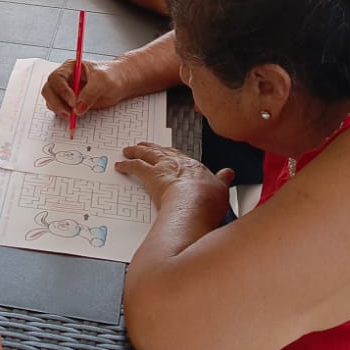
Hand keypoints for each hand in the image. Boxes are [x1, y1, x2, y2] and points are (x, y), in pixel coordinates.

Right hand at [41, 58, 127, 118]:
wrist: (119, 83)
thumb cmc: (111, 76)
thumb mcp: (102, 81)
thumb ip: (90, 93)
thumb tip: (78, 108)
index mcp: (70, 68)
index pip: (57, 78)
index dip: (62, 90)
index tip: (72, 101)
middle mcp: (65, 79)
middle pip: (49, 89)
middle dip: (56, 102)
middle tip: (68, 113)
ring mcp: (65, 91)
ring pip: (51, 100)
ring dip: (58, 109)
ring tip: (72, 116)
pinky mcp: (68, 102)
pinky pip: (59, 109)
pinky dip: (62, 114)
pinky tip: (72, 117)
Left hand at [113, 142, 231, 211]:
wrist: (195, 204)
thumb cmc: (208, 201)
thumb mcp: (222, 190)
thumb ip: (223, 181)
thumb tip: (229, 174)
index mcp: (195, 167)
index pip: (182, 157)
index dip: (174, 154)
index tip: (170, 153)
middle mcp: (178, 163)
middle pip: (162, 152)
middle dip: (153, 148)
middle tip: (144, 146)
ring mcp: (163, 167)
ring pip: (147, 154)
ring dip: (137, 151)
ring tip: (130, 150)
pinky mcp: (150, 175)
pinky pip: (135, 166)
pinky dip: (126, 164)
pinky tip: (121, 165)